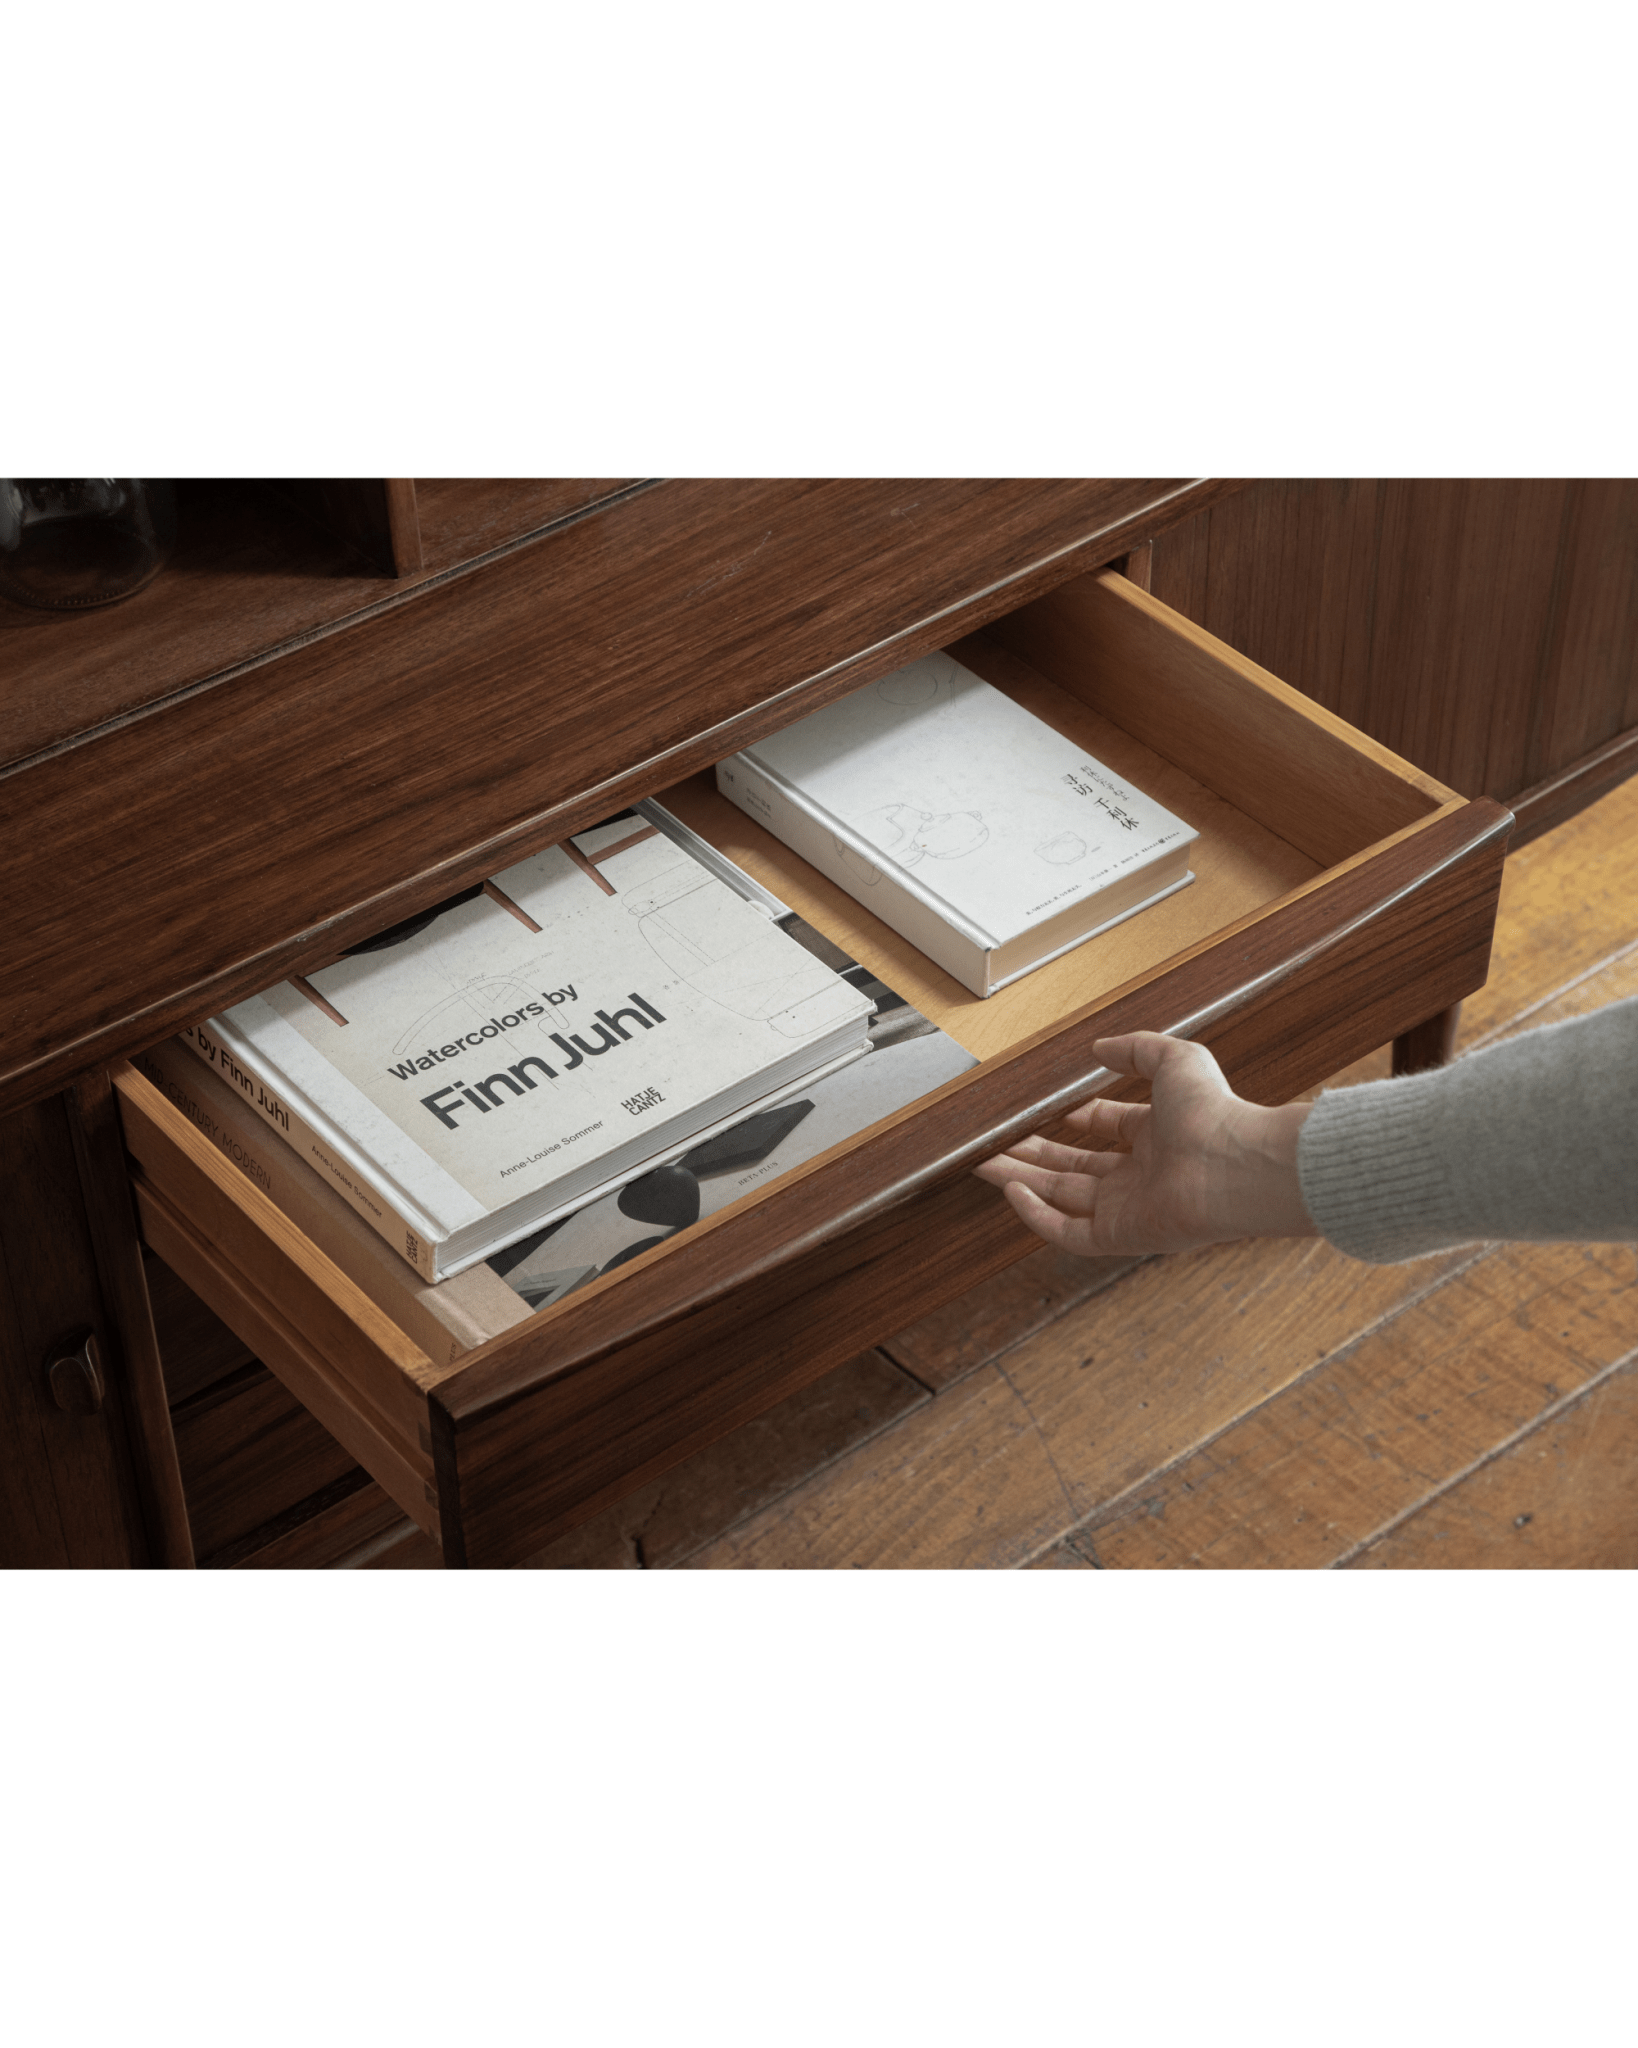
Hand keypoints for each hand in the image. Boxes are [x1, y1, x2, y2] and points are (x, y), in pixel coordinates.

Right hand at [973, 1031, 1317, 1256]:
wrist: (1234, 1163)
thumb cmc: (1215, 1113)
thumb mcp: (1174, 1060)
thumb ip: (1135, 1049)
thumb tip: (1099, 1048)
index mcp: (1156, 1138)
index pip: (1105, 1132)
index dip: (1075, 1121)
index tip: (1049, 1112)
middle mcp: (1140, 1176)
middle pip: (1072, 1168)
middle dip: (1032, 1155)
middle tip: (997, 1143)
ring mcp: (1127, 1209)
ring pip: (1060, 1198)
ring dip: (1021, 1181)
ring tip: (984, 1163)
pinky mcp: (1119, 1236)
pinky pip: (1067, 1232)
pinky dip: (1036, 1216)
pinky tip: (1012, 1191)